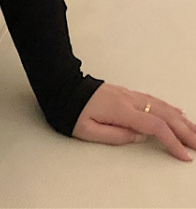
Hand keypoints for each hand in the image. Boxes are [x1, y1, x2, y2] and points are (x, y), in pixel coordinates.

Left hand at [72, 82, 195, 161]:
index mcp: (120, 110)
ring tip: (195, 131)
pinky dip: (168, 107)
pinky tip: (177, 112)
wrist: (60, 87)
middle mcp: (128, 99)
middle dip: (185, 130)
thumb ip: (116, 136)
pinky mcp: (124, 92)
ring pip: (160, 105)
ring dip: (180, 119)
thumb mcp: (88, 130)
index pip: (154, 126)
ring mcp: (127, 94)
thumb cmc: (71, 110)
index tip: (184, 155)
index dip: (172, 141)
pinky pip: (152, 99)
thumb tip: (139, 137)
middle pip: (163, 114)